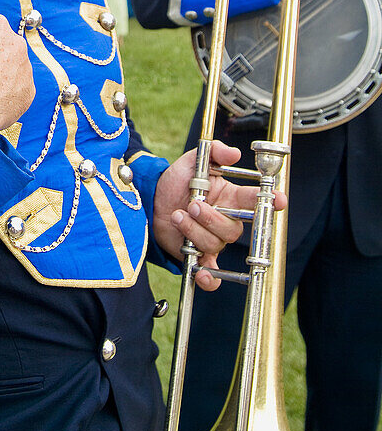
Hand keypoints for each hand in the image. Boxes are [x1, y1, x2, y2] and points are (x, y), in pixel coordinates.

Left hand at [152, 140, 287, 290]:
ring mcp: (213, 240)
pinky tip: (200, 272)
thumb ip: (213, 153)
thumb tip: (234, 153)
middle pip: (233, 229)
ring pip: (216, 244)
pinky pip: (212, 275)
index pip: (256, 201)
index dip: (271, 202)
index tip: (278, 200)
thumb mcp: (192, 161)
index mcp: (231, 198)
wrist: (152, 199)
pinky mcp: (199, 256)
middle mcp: (226, 221)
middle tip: (192, 204)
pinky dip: (209, 278)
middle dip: (211, 217)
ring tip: (178, 215)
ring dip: (194, 230)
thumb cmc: (176, 181)